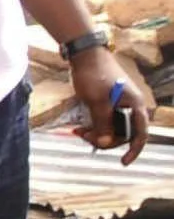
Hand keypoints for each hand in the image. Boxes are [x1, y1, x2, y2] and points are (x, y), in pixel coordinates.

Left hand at [71, 48, 153, 166]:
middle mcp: (131, 106)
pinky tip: (79, 129)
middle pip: (123, 134)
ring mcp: (120, 105)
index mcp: (135, 105)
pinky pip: (105, 122)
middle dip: (105, 140)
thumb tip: (106, 143)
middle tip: (83, 136)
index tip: (123, 162)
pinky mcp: (108, 104)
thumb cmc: (93, 75)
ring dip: (97, 135)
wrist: (85, 55)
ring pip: (112, 129)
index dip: (134, 149)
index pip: (140, 133)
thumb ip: (103, 123)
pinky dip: (94, 127)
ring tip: (78, 132)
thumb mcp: (97, 101)